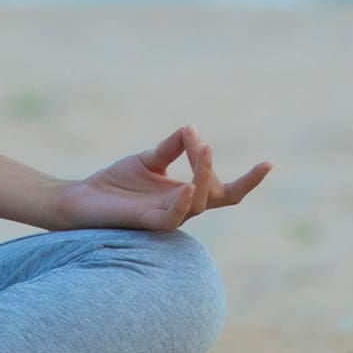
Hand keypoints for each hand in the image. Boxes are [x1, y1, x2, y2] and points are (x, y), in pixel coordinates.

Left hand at [46, 124, 271, 232]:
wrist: (82, 199)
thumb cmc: (117, 183)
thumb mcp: (150, 158)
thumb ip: (173, 145)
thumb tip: (193, 128)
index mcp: (187, 194)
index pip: (225, 191)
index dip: (249, 181)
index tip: (270, 163)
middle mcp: (182, 208)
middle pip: (216, 194)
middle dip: (212, 167)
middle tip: (203, 144)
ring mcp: (166, 218)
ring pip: (198, 202)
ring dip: (202, 175)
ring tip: (200, 148)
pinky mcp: (148, 224)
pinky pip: (173, 218)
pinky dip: (183, 202)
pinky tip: (185, 187)